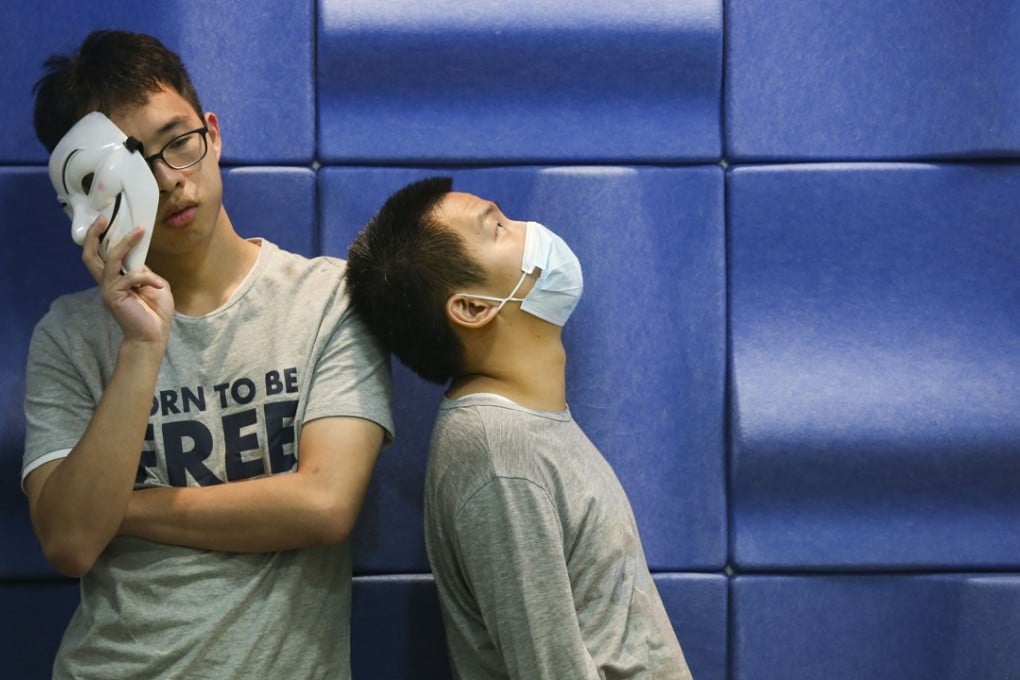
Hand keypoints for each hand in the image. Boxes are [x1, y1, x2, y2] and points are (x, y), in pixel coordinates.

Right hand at [83, 216, 173, 347]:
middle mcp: (108, 282)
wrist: (152, 336)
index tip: (111, 219)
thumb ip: (145, 271)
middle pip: (91, 255)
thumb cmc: (156, 313)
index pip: (104, 255)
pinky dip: (145, 279)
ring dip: (124, 244)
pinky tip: (157, 286)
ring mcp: (109, 289)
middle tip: (103, 218)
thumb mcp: (155, 285)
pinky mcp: (114, 296)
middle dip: (95, 235)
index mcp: (116, 279)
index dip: (104, 238)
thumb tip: (139, 260)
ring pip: (109, 260)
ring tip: (138, 232)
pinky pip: (129, 278)